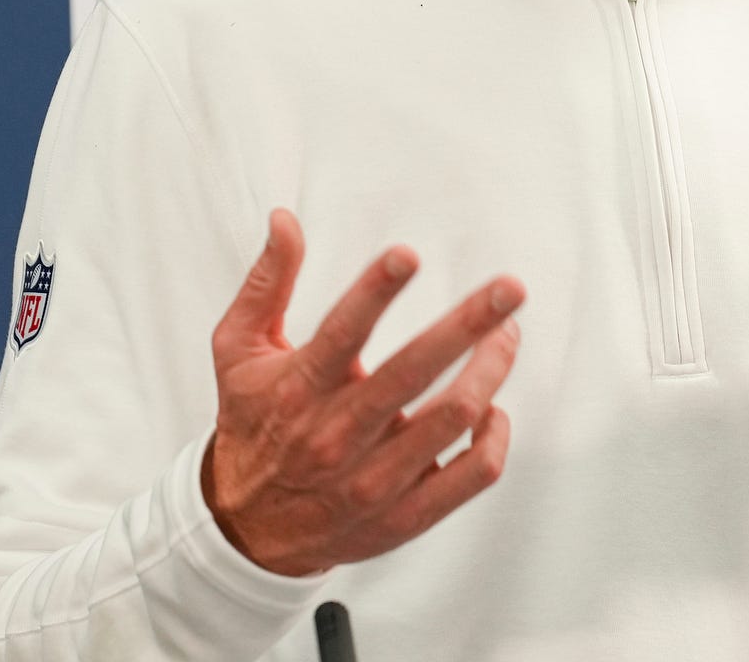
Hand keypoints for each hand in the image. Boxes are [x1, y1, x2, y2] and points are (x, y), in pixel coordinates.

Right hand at [201, 207, 525, 575]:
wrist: (247, 528)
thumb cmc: (252, 424)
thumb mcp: (239, 351)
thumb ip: (266, 283)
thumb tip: (284, 220)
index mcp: (299, 389)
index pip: (341, 333)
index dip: (374, 291)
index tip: (408, 255)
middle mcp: (337, 435)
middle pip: (413, 372)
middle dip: (469, 324)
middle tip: (509, 289)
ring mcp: (374, 480)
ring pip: (451, 419)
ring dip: (490, 370)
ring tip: (506, 336)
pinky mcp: (404, 514)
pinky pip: (470, 476)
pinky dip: (494, 439)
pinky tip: (493, 409)